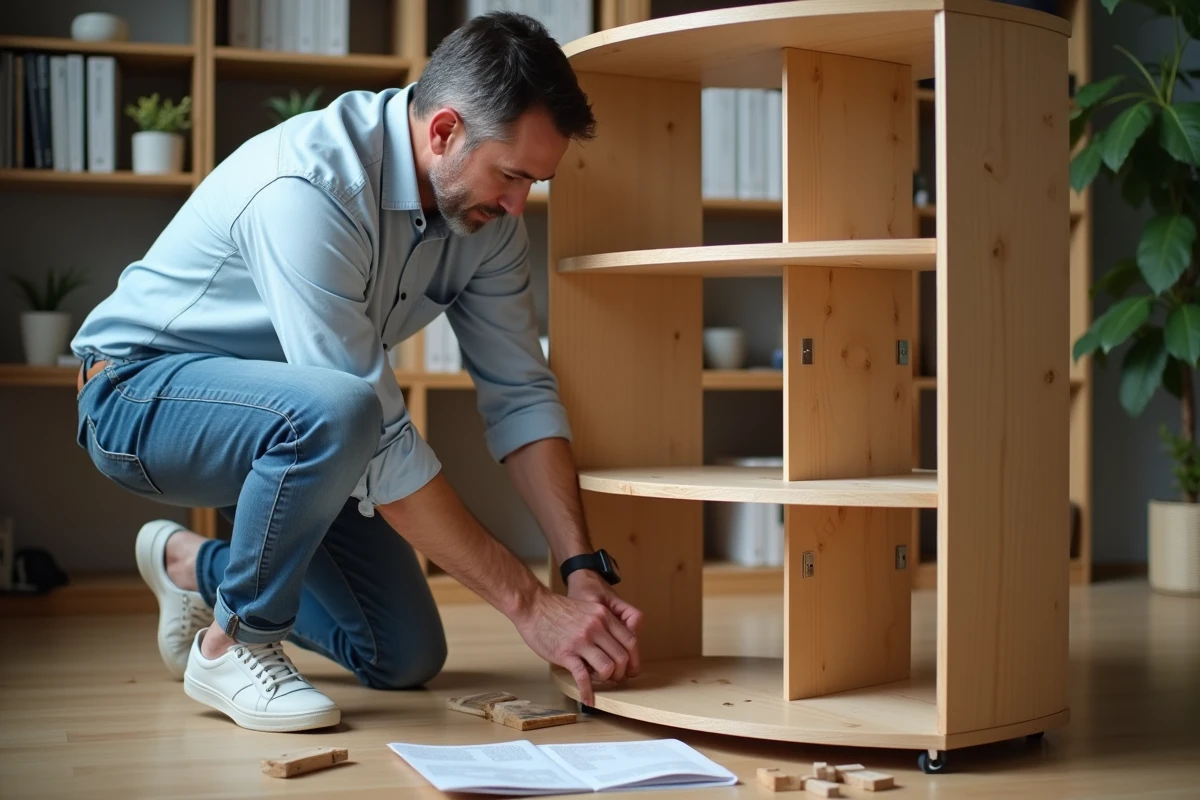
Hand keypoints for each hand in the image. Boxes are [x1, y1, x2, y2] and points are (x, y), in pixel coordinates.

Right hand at [511, 576, 642, 706]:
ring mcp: (581, 641)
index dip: (634, 660)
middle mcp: (596, 627)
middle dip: (621, 673)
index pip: (631, 641)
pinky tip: (588, 699)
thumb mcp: (588, 609)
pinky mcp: (566, 653)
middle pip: (622, 657)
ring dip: (606, 679)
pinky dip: (587, 692)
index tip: (631, 670)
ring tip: (599, 681)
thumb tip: (613, 646)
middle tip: (614, 678)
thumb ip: (602, 624)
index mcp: (604, 616)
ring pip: (608, 668)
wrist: (534, 606)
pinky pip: (582, 677)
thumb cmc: (558, 610)